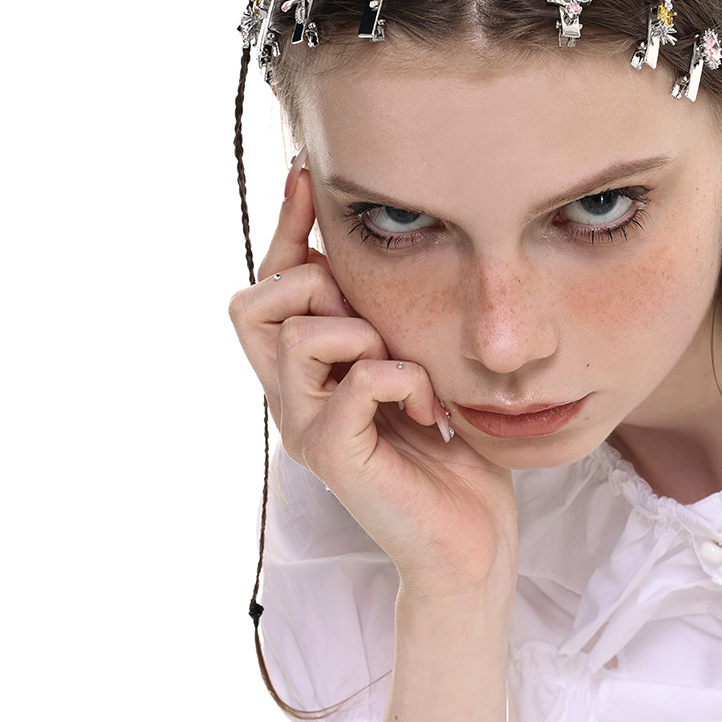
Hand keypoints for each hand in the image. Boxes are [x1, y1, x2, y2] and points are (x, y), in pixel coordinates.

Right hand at [229, 163, 517, 598]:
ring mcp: (308, 429)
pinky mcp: (336, 458)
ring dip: (363, 332)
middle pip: (252, 304)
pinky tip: (428, 407)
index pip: (268, 285)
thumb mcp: (417, 363)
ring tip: (406, 368)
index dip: (285, 228)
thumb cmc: (452, 457)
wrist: (468, 543)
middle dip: (316, 283)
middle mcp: (292, 399)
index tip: (309, 178)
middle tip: (377, 321)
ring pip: (297, 334)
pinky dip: (401, 379)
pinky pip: (356, 381)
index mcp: (306, 374)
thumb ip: (385, 319)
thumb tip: (378, 248)